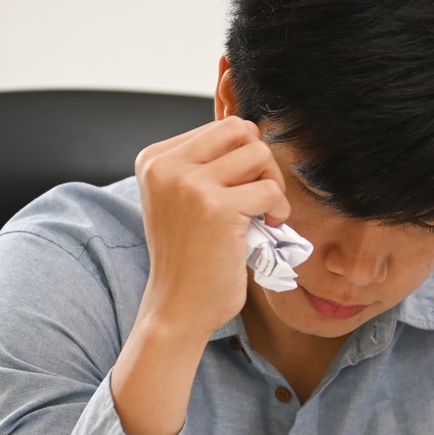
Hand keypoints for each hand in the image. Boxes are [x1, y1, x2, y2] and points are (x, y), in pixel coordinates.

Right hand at [132, 117, 289, 339]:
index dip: (242, 157)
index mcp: (154, 158)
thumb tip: (250, 127)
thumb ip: (207, 162)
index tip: (237, 191)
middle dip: (260, 160)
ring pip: (258, 153)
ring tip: (263, 212)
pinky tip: (268, 227)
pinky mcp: (216, 208)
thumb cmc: (190, 255)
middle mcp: (166, 165)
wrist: (178, 307)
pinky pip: (270, 189)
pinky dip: (279, 209)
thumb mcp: (184, 197)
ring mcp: (189, 185)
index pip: (220, 127)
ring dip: (272, 183)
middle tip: (259, 195)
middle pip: (239, 130)